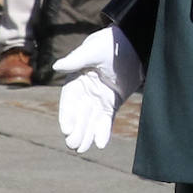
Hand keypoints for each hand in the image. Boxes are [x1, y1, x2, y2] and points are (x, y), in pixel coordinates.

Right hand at [54, 26, 144, 152]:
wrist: (135, 44)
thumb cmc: (111, 43)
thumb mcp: (94, 50)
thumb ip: (77, 59)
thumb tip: (57, 66)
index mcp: (76, 79)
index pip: (69, 101)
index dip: (67, 115)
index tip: (66, 128)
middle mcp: (85, 92)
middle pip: (78, 114)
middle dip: (76, 130)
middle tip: (74, 144)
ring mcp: (98, 99)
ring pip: (90, 120)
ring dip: (86, 134)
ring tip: (83, 148)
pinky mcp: (111, 103)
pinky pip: (105, 120)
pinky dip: (103, 132)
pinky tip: (100, 143)